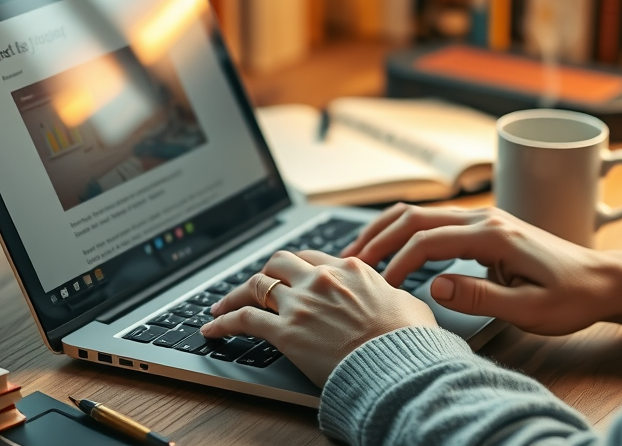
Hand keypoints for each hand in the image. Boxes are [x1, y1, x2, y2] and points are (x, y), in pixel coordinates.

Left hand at [200, 250, 437, 386]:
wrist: (399, 364)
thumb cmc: (409, 340)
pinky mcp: (285, 331)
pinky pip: (243, 318)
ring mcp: (301, 304)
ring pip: (256, 285)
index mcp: (351, 269)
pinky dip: (223, 321)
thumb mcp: (407, 304)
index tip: (290, 277)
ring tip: (221, 305)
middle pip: (280, 262)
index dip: (298, 268)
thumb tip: (396, 298)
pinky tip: (212, 329)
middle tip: (257, 287)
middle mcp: (322, 279)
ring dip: (236, 294)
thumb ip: (391, 295)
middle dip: (266, 273)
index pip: (313, 258)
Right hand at [341, 204, 621, 334]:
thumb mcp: (530, 309)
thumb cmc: (572, 297)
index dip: (397, 263)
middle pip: (415, 217)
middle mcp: (485, 218)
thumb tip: (433, 286)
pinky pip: (437, 221)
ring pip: (422, 214)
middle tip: (349, 261)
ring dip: (388, 229)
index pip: (428, 241)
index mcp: (493, 236)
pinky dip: (407, 230)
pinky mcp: (487, 227)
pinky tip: (394, 247)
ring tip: (360, 251)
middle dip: (378, 237)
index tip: (380, 288)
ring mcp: (486, 218)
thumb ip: (481, 296)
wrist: (604, 280)